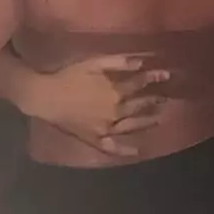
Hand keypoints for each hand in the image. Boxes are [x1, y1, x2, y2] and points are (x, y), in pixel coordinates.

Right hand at [22, 54, 169, 157]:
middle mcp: (116, 112)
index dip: (154, 78)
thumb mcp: (93, 63)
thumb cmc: (69, 76)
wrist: (46, 97)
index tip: (167, 76)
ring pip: (132, 126)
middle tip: (165, 99)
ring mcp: (107, 128)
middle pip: (139, 106)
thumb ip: (118, 62)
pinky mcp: (96, 139)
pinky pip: (113, 147)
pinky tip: (137, 152)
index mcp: (116, 92)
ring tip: (158, 120)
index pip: (140, 84)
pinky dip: (125, 150)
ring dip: (146, 123)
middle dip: (153, 101)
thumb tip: (142, 62)